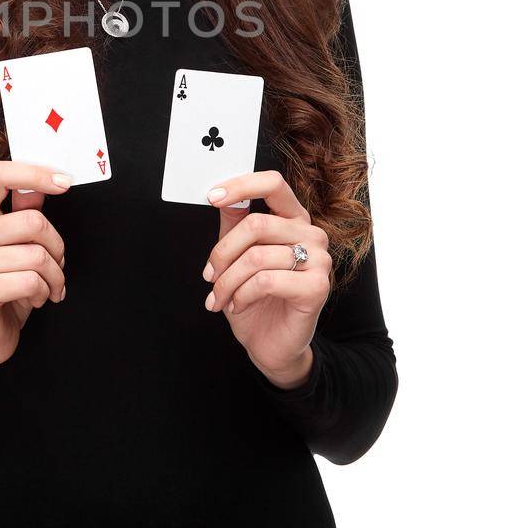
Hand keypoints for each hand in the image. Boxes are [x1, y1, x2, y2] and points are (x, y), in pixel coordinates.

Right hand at [0, 160, 70, 365]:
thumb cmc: (3, 287)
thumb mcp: (15, 246)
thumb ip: (23, 212)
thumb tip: (42, 184)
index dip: (35, 173)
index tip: (64, 182)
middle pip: (32, 221)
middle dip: (57, 248)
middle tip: (57, 265)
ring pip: (37, 255)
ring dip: (55, 276)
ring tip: (48, 287)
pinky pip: (30, 281)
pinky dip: (44, 293)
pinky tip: (36, 299)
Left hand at [201, 170, 331, 385]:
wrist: (270, 344)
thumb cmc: (255, 299)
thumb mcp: (236, 258)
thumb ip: (233, 225)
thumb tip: (220, 196)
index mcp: (293, 220)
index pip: (273, 183)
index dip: (241, 185)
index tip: (211, 196)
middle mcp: (310, 235)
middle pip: (256, 224)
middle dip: (222, 252)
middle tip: (209, 275)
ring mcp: (318, 260)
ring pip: (256, 256)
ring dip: (228, 281)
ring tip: (220, 297)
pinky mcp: (317, 286)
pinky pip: (266, 280)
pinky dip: (242, 294)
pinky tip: (238, 305)